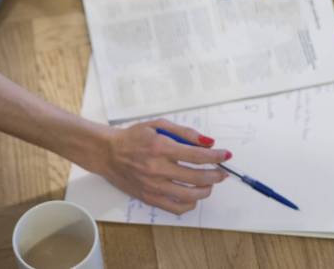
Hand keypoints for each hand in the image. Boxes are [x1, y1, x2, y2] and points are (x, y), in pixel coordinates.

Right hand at [96, 118, 229, 214]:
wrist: (107, 152)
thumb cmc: (133, 137)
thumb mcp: (157, 125)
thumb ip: (184, 132)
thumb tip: (208, 142)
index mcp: (161, 148)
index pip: (197, 155)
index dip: (216, 157)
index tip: (226, 156)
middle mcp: (158, 169)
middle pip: (197, 177)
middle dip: (216, 175)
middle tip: (222, 173)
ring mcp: (154, 186)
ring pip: (190, 195)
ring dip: (206, 190)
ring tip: (209, 184)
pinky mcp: (149, 198)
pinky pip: (176, 208)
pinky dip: (189, 204)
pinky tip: (193, 197)